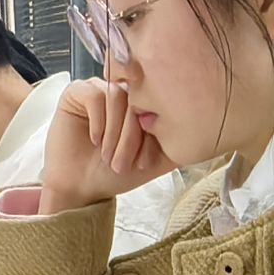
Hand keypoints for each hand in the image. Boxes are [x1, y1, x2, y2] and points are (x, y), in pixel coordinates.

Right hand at [41, 79, 179, 213]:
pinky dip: (99, 122)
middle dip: (132, 137)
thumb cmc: (116, 172)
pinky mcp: (77, 91)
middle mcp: (123, 92)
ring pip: (118, 98)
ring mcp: (100, 89)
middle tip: (123, 164)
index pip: (158, 104)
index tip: (144, 163)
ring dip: (115, 133)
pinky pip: (95, 96)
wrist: (83, 185)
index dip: (152, 134)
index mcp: (144, 104)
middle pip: (138, 100)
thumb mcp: (158, 157)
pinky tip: (95, 140)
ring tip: (109, 156)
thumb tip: (196, 119)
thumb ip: (178, 139)